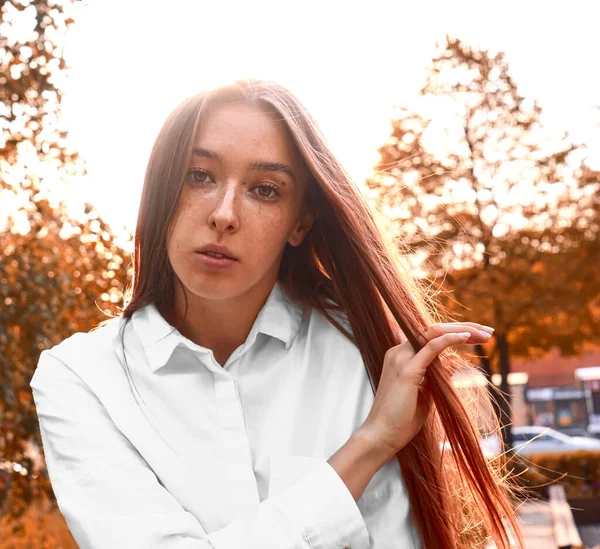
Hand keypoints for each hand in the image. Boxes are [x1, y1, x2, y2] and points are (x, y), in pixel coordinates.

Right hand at [361, 322, 493, 459]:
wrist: (382, 435)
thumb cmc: (402, 419)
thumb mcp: (425, 392)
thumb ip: (436, 376)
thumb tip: (451, 364)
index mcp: (401, 356)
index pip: (430, 335)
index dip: (455, 331)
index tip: (479, 335)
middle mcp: (399, 352)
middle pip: (434, 329)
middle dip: (463, 327)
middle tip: (488, 331)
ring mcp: (401, 358)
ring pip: (434, 332)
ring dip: (462, 330)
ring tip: (485, 334)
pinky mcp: (407, 370)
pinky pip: (431, 347)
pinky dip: (449, 339)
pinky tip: (467, 337)